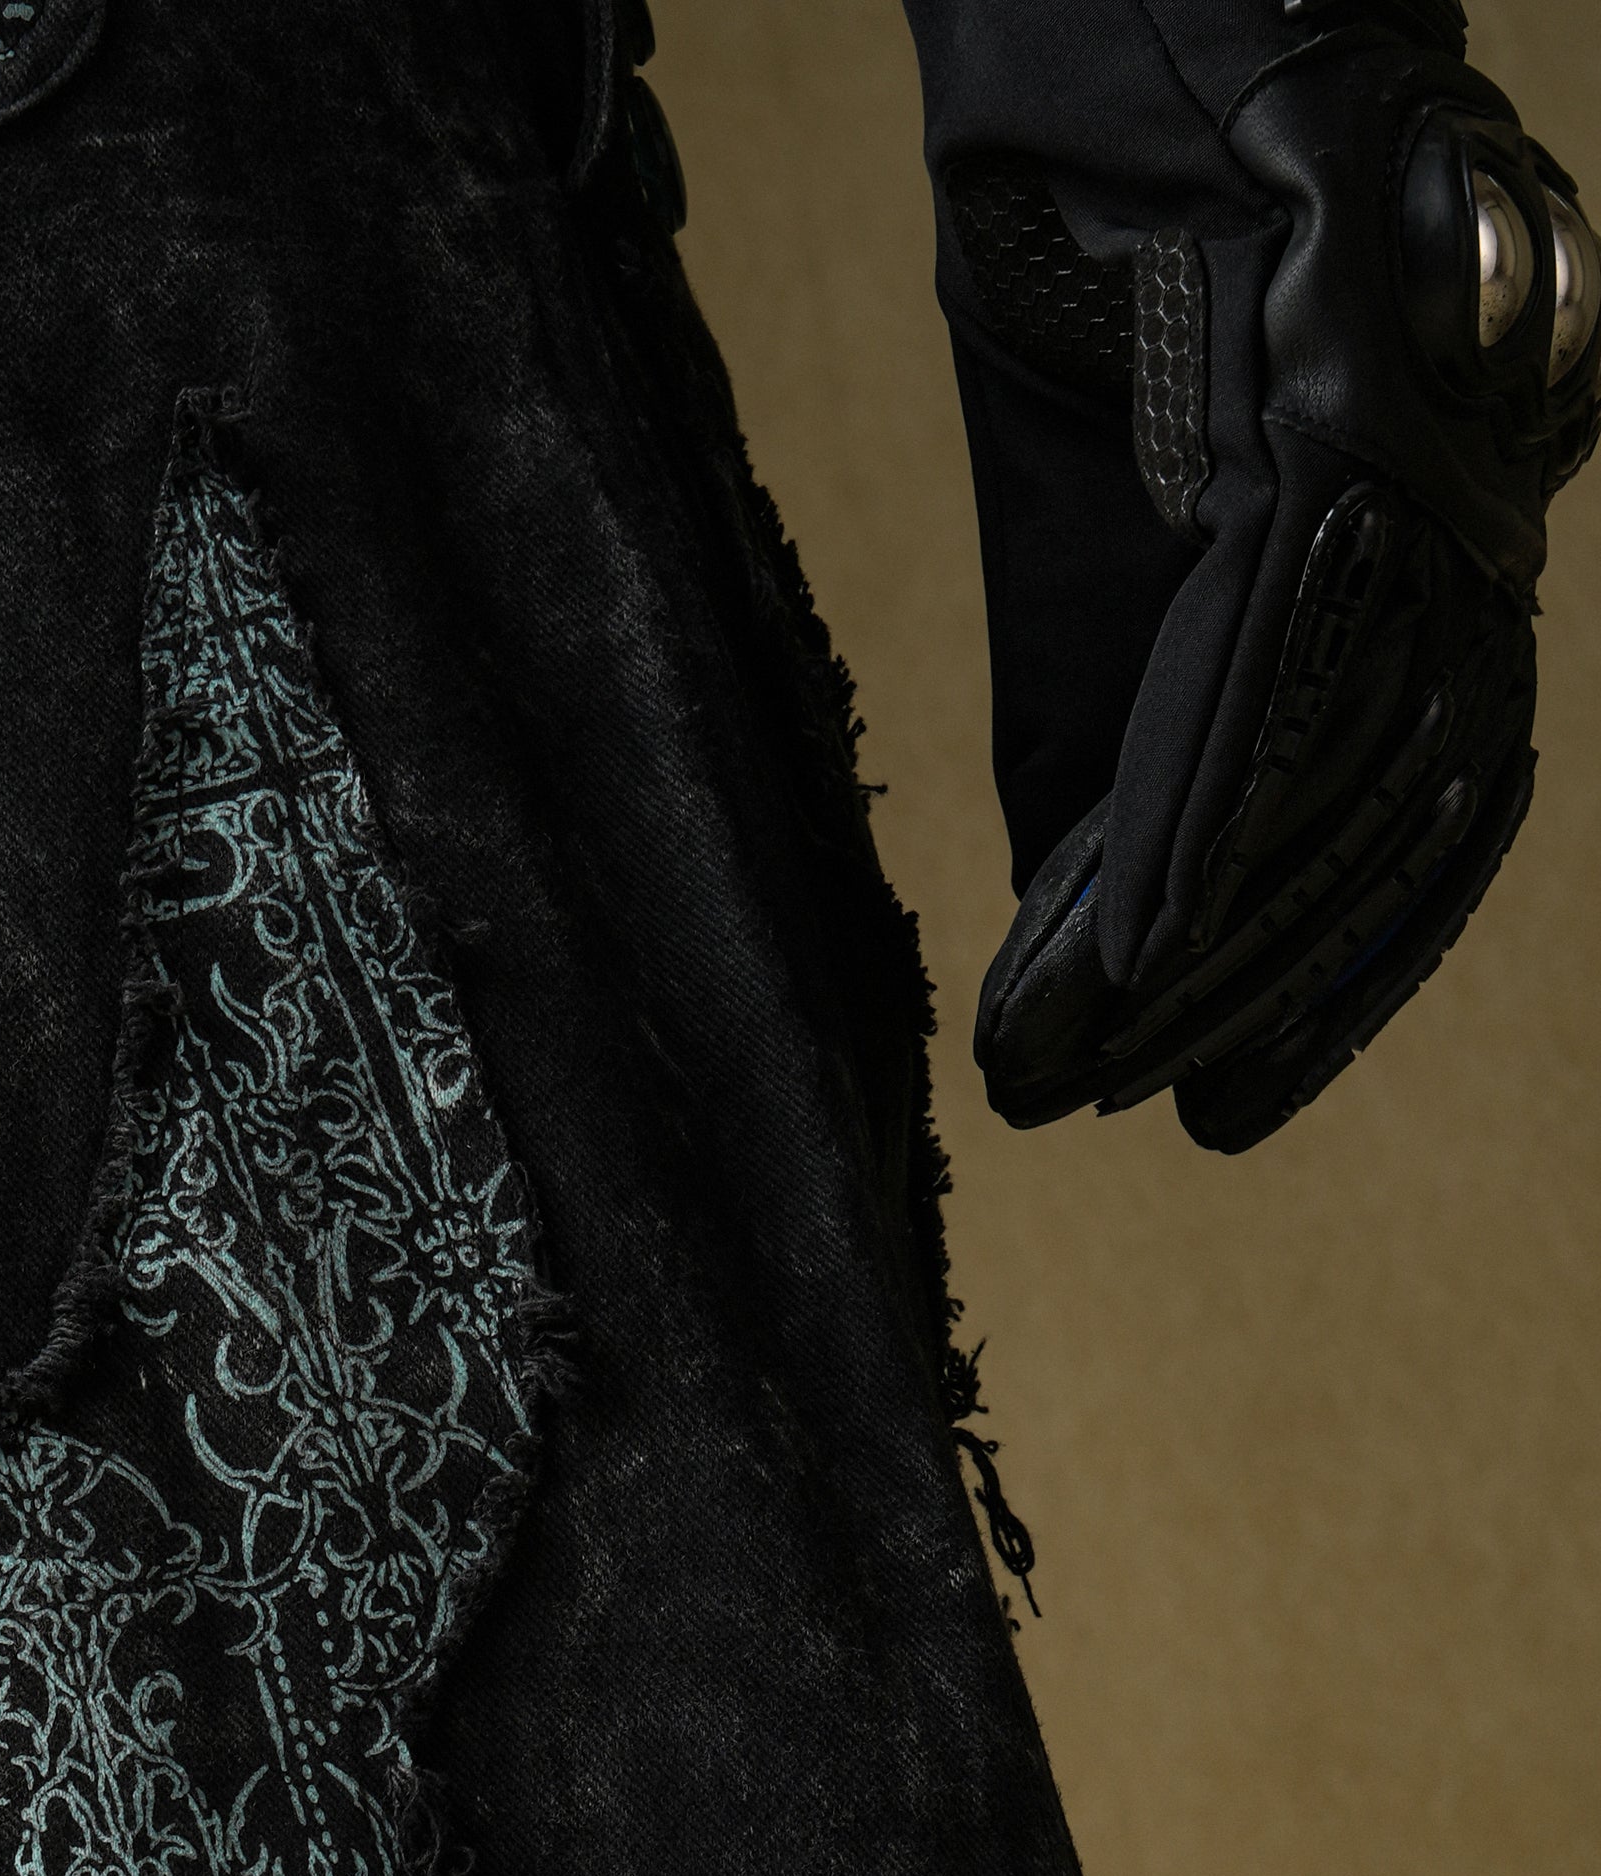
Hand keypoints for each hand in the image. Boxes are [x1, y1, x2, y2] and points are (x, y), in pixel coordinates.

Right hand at [908, 1, 1594, 1148]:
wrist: (1108, 7)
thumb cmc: (1109, 227)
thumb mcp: (1093, 519)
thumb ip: (1101, 714)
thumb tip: (1076, 928)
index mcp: (1409, 532)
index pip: (1380, 792)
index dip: (1313, 968)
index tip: (1210, 1107)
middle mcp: (1454, 498)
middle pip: (1389, 794)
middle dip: (1270, 979)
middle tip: (1158, 1111)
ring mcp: (1416, 445)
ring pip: (1348, 742)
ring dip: (1219, 924)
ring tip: (1112, 1049)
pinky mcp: (1342, 392)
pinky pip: (1283, 643)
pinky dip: (1202, 805)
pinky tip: (1137, 932)